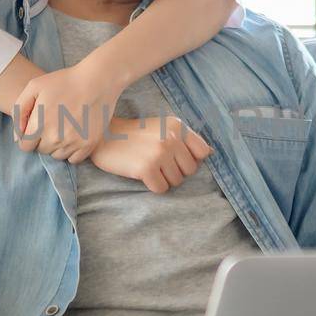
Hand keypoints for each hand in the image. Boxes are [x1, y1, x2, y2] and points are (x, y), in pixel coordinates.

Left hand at [14, 60, 124, 162]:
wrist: (97, 81)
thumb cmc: (64, 81)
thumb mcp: (34, 87)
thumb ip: (19, 110)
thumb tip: (17, 137)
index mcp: (40, 124)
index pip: (25, 146)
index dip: (28, 137)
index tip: (35, 127)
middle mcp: (56, 137)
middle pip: (41, 150)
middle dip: (42, 139)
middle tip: (52, 123)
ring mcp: (73, 142)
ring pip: (57, 155)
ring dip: (57, 146)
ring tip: (64, 127)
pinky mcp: (88, 144)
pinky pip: (73, 159)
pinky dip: (71, 150)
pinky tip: (74, 135)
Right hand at [92, 115, 213, 193]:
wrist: (104, 138)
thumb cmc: (135, 135)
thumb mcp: (162, 128)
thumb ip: (185, 139)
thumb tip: (211, 153)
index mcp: (177, 126)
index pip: (203, 153)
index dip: (190, 158)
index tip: (175, 157)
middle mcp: (171, 137)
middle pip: (190, 170)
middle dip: (176, 170)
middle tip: (157, 162)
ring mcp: (159, 153)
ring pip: (176, 181)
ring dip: (163, 178)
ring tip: (149, 166)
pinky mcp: (146, 168)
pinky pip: (162, 188)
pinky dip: (153, 185)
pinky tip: (142, 174)